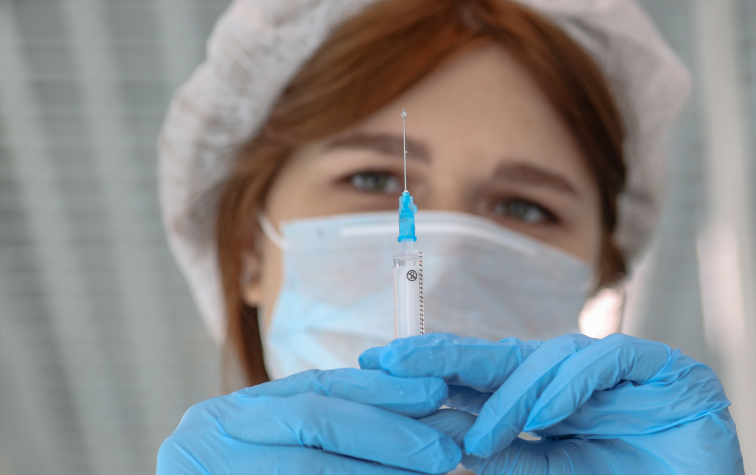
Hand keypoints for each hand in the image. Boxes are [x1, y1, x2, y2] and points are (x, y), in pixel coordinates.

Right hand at [157, 368, 462, 473]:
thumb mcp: (277, 443)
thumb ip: (333, 428)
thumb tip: (425, 415)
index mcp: (226, 417)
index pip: (313, 389)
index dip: (379, 389)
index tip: (436, 391)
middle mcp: (208, 439)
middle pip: (314, 421)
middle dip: (388, 430)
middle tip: (446, 446)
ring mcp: (207, 473)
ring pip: (310, 466)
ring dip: (379, 470)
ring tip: (433, 469)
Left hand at [362, 333, 743, 473]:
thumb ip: (513, 458)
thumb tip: (454, 439)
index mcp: (557, 404)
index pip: (492, 375)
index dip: (441, 366)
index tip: (384, 366)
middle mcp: (584, 380)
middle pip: (511, 354)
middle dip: (451, 355)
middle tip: (396, 361)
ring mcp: (627, 370)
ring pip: (555, 355)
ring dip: (514, 393)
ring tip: (482, 434)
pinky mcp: (669, 370)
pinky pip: (608, 358)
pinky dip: (572, 384)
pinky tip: (547, 413)